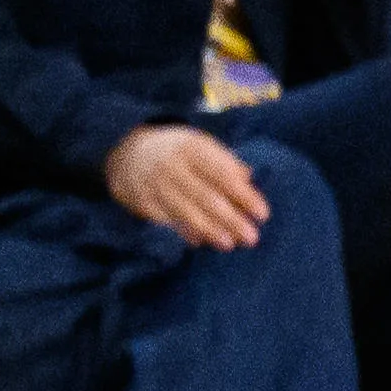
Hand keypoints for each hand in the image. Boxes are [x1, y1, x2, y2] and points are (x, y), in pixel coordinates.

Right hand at [104, 120, 269, 246]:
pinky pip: (165, 220)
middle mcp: (173, 166)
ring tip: (229, 244)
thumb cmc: (178, 151)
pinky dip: (183, 231)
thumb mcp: (201, 146)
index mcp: (193, 148)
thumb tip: (249, 181)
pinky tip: (200, 241)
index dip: (245, 196)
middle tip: (251, 238)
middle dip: (231, 219)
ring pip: (185, 211)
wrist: (126, 150)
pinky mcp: (140, 200)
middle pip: (206, 197)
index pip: (224, 175)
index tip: (263, 215)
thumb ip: (225, 162)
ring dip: (209, 230)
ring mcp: (154, 184)